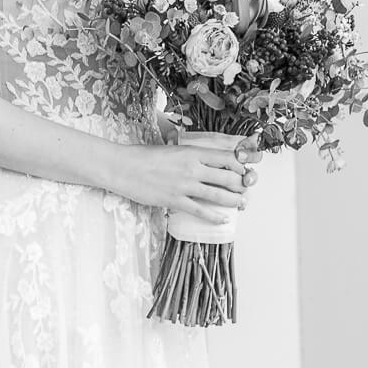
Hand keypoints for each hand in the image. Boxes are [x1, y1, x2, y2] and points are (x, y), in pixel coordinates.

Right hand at [110, 130, 264, 225]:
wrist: (122, 167)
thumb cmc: (143, 156)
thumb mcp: (172, 148)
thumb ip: (190, 154)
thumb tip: (204, 159)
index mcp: (192, 152)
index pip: (227, 158)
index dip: (240, 165)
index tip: (243, 170)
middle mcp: (192, 168)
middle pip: (228, 177)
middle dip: (241, 185)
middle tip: (245, 189)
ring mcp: (184, 186)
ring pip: (219, 196)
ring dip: (234, 201)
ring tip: (241, 204)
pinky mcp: (174, 201)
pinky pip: (201, 211)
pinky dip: (215, 217)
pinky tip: (223, 220)